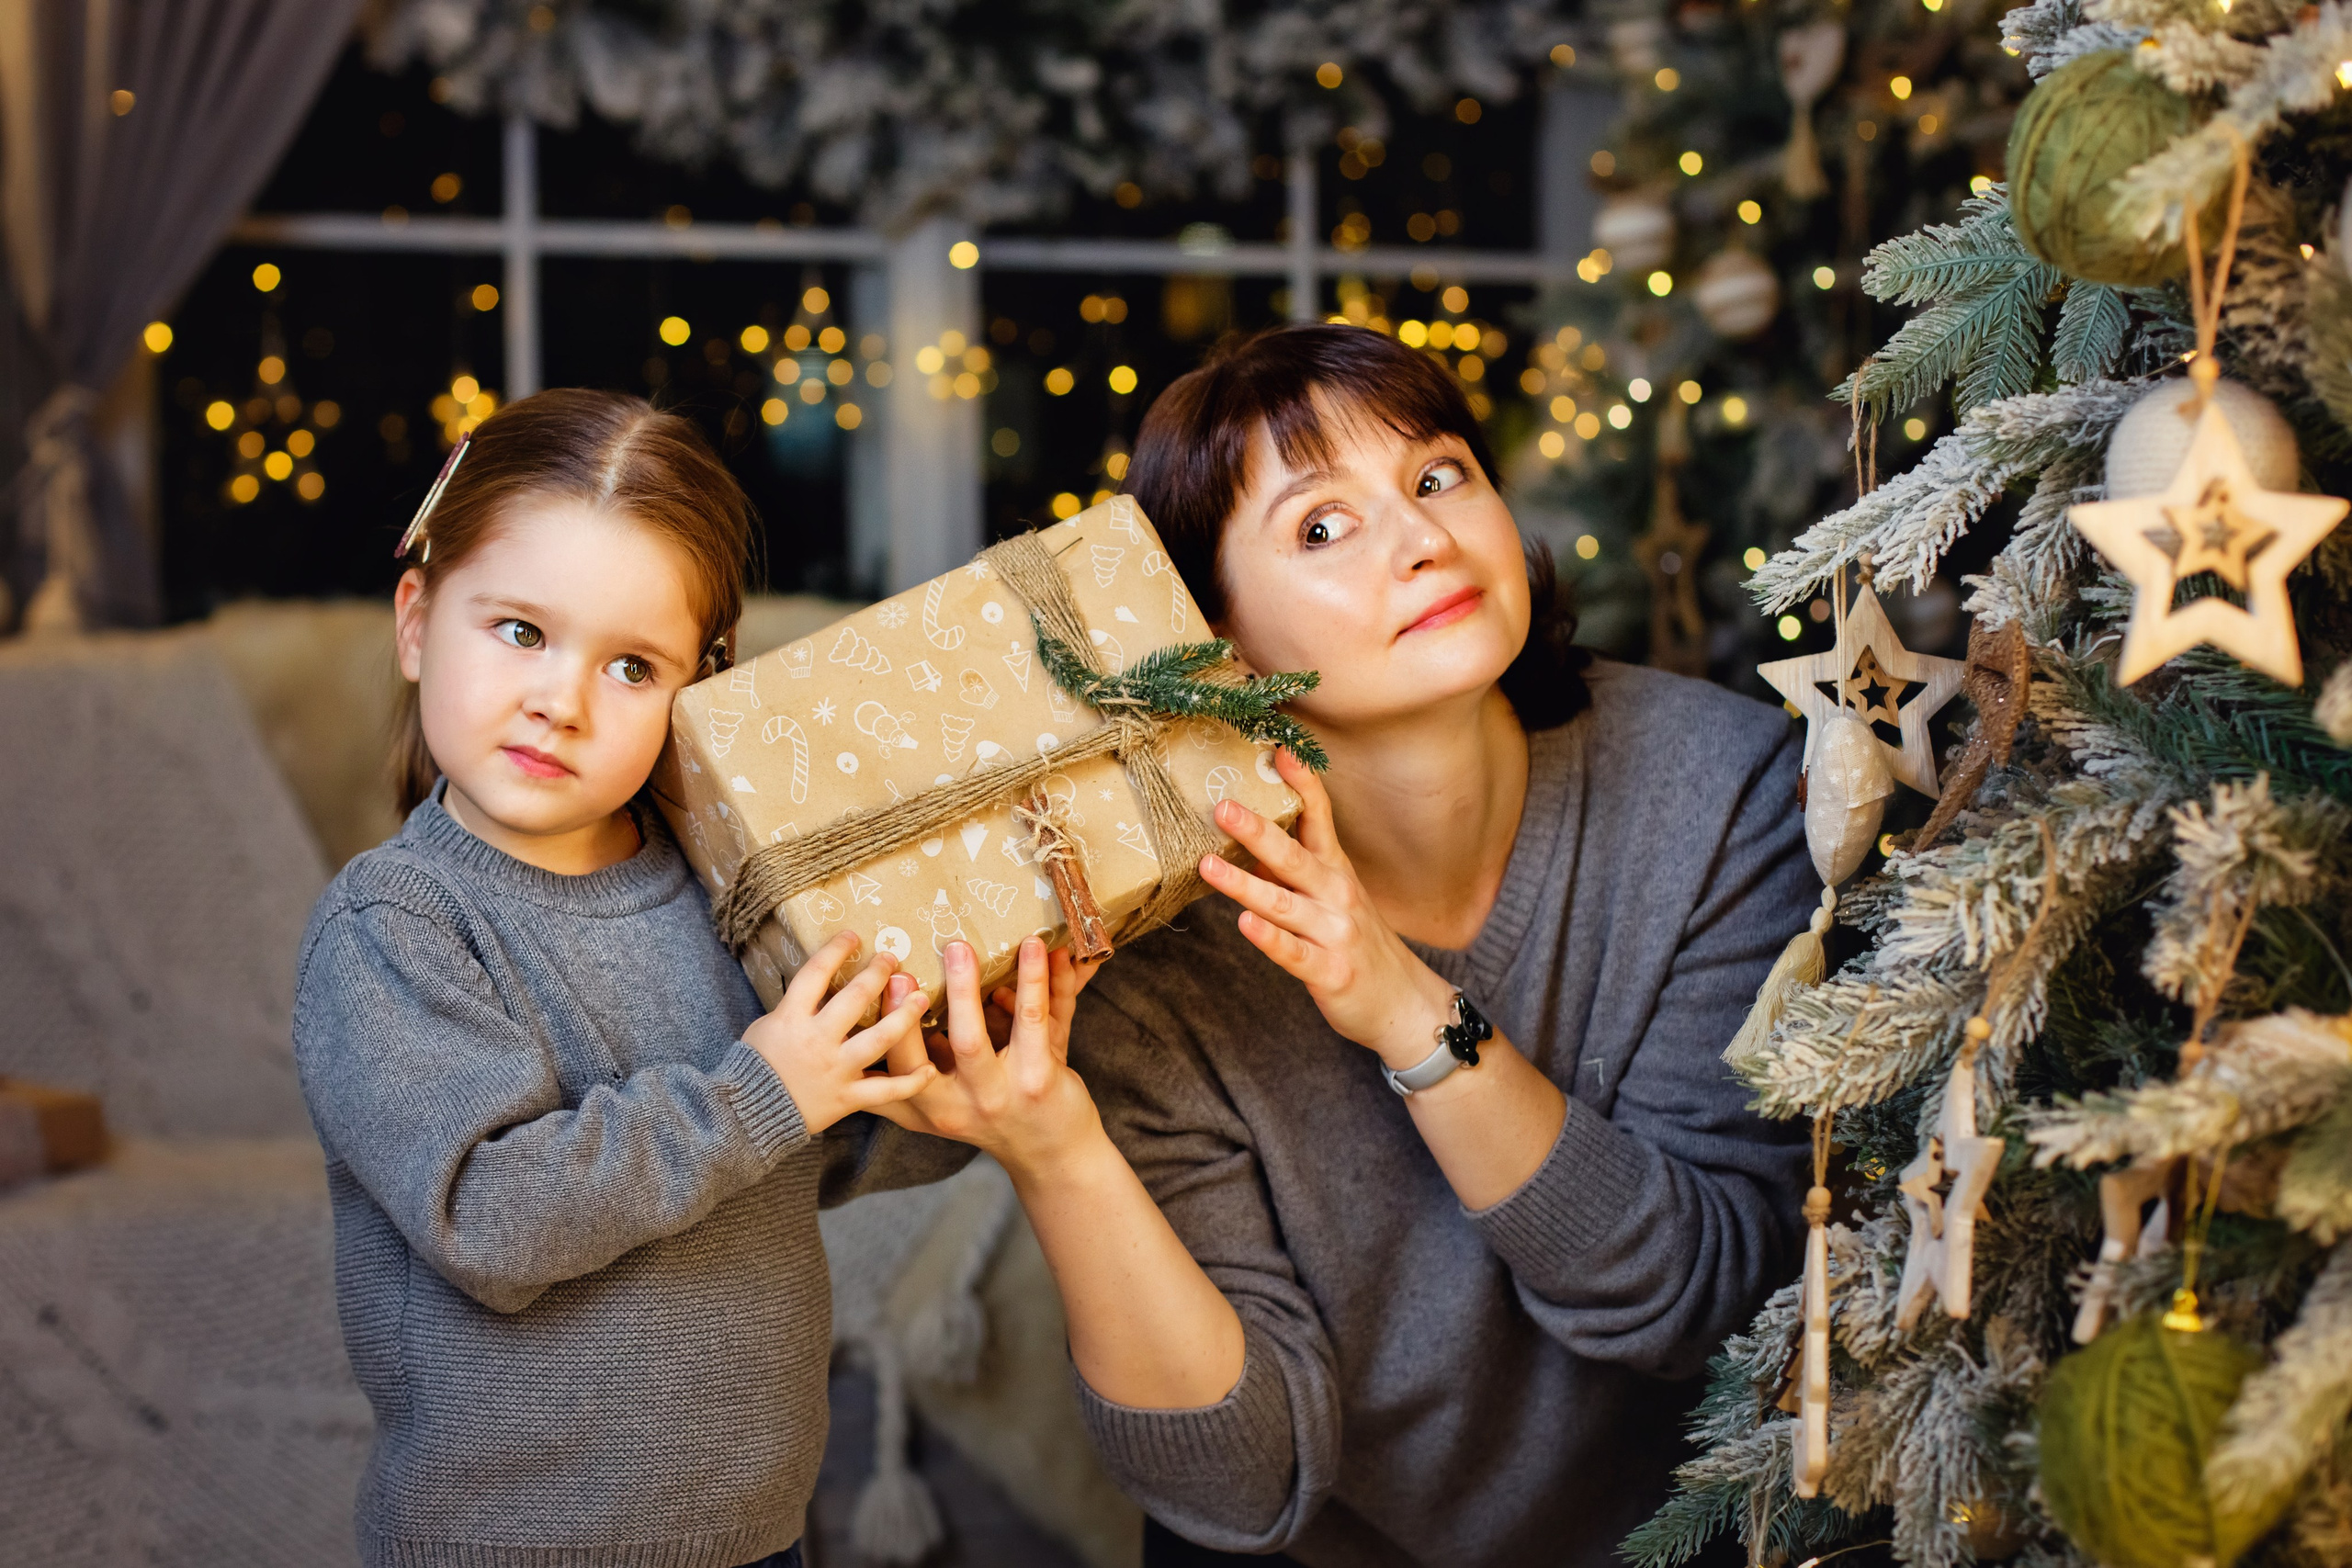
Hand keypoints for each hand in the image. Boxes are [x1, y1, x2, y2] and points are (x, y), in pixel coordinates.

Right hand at [741, 931, 935, 1134]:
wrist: (747, 1115)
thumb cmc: (755, 1065)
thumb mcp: (767, 1025)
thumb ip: (796, 1006)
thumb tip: (822, 982)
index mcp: (792, 1018)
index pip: (816, 973)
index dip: (836, 950)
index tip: (853, 936)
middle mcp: (818, 1040)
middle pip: (855, 998)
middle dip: (878, 973)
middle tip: (892, 959)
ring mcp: (836, 1069)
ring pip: (880, 1039)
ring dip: (905, 1016)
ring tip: (921, 999)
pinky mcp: (848, 1097)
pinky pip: (886, 1090)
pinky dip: (910, 1083)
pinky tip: (930, 1070)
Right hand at [873, 937, 1103, 1177]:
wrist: (1055, 1152)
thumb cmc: (995, 1114)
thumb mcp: (940, 1107)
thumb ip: (904, 1077)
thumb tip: (858, 1040)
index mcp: (929, 1106)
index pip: (892, 1072)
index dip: (881, 1034)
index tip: (876, 990)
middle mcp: (956, 1106)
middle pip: (918, 1061)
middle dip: (904, 1015)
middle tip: (897, 971)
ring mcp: (997, 1095)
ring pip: (972, 1039)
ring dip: (966, 989)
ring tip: (960, 948)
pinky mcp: (1039, 1080)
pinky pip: (1033, 1021)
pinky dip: (1039, 981)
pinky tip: (1046, 951)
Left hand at [1201, 748, 1457, 1069]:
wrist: (1403, 1003)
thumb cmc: (1356, 943)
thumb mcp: (1332, 898)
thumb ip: (1294, 870)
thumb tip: (1247, 837)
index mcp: (1336, 870)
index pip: (1320, 817)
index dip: (1301, 784)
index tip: (1278, 750)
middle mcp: (1338, 894)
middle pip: (1295, 856)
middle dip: (1258, 829)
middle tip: (1222, 806)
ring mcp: (1336, 933)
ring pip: (1285, 903)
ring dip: (1244, 883)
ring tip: (1207, 865)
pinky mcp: (1331, 971)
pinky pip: (1294, 953)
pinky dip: (1270, 938)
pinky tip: (1244, 924)